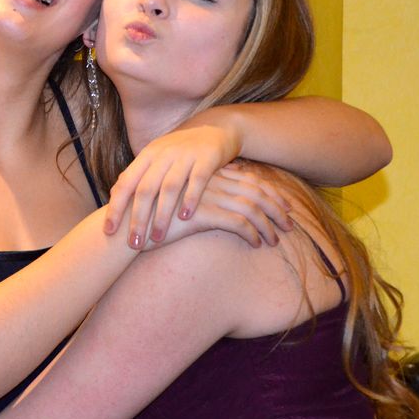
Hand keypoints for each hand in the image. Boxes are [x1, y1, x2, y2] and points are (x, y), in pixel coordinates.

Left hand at [104, 124, 249, 246]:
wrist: (215, 127)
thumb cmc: (180, 150)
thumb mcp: (156, 158)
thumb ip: (138, 176)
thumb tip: (114, 197)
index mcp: (146, 156)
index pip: (125, 184)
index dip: (115, 208)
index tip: (109, 231)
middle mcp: (162, 155)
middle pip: (145, 189)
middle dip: (138, 219)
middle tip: (134, 244)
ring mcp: (184, 155)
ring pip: (169, 188)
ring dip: (162, 215)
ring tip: (158, 238)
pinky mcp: (207, 158)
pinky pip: (197, 180)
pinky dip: (190, 198)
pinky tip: (185, 217)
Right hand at [149, 163, 291, 247]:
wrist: (129, 225)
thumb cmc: (150, 218)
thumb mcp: (177, 203)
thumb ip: (196, 198)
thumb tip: (217, 206)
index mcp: (203, 174)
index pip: (246, 178)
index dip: (268, 192)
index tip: (282, 205)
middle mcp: (208, 181)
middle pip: (255, 189)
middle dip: (276, 207)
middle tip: (289, 224)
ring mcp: (206, 195)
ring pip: (252, 206)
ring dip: (269, 224)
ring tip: (276, 240)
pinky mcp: (204, 213)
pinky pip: (239, 222)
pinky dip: (253, 234)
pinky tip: (258, 245)